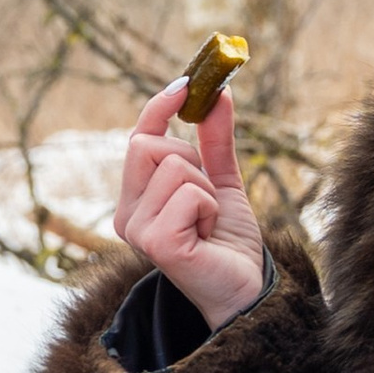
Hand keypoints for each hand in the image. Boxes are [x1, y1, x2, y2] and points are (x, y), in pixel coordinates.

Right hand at [112, 76, 268, 325]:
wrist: (246, 289)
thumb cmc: (228, 242)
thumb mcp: (223, 182)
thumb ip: (216, 140)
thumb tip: (219, 93)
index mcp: (135, 199)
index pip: (137, 139)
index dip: (158, 107)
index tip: (188, 83)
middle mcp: (127, 215)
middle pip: (148, 144)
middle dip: (191, 160)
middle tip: (207, 196)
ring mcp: (137, 230)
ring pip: (173, 165)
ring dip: (206, 189)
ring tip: (208, 222)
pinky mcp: (156, 242)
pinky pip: (189, 192)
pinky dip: (210, 207)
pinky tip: (208, 235)